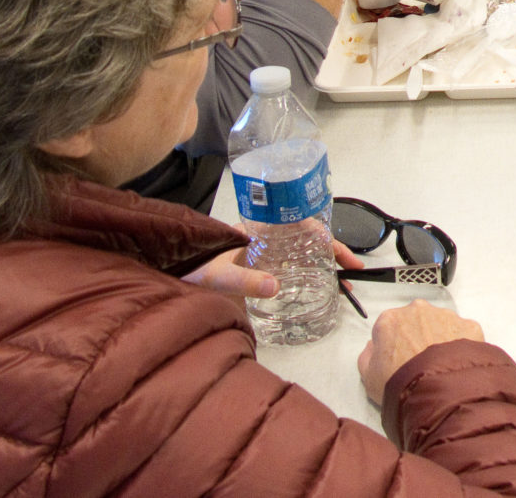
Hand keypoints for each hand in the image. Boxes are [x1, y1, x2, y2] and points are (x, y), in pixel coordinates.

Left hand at [183, 234, 362, 309]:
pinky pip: (288, 267)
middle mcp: (263, 239)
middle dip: (332, 253)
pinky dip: (307, 275)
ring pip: (300, 253)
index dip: (327, 239)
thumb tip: (277, 286)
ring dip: (322, 265)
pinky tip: (313, 289)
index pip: (303, 225)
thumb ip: (244, 280)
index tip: (344, 258)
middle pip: (307, 239)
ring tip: (341, 284)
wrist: (163, 266)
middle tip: (352, 273)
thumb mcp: (216, 274)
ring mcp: (260, 254)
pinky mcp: (253, 269)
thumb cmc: (189, 264)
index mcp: (258, 231)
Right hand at [358, 300, 486, 403]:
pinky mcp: (469, 325)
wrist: (436, 392)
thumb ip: (367, 356)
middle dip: (418, 337)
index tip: (399, 360)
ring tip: (440, 366)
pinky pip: (464, 333)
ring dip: (440, 339)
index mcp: (390, 320)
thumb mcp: (368, 377)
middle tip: (420, 363)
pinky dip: (462, 346)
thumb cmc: (399, 384)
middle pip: (416, 321)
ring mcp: (446, 316)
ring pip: (441, 324)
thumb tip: (373, 346)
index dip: (394, 345)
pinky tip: (456, 364)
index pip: (389, 327)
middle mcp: (418, 310)